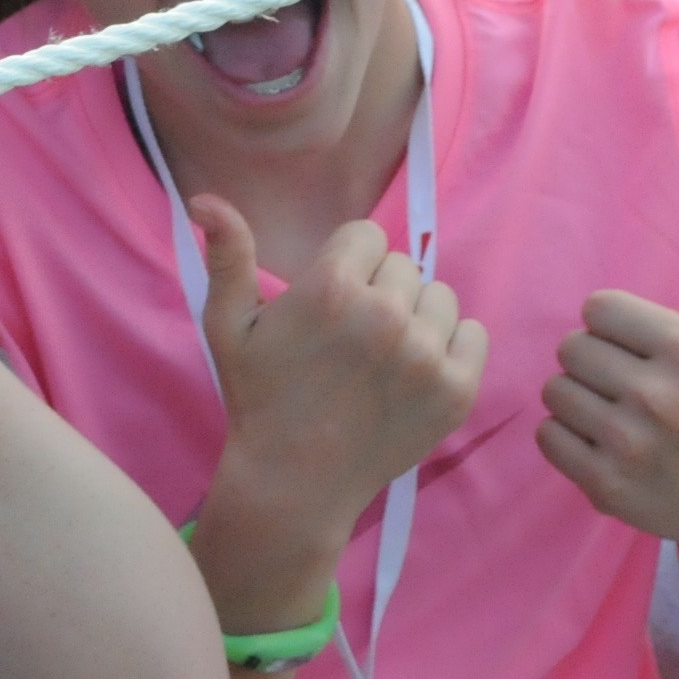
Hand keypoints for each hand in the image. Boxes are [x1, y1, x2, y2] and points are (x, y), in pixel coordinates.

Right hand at [195, 201, 485, 561]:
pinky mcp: (457, 390)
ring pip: (440, 297)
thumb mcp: (227, 324)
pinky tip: (415, 369)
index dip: (347, 263)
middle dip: (380, 288)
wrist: (294, 479)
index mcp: (330, 288)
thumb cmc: (258, 396)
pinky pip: (474, 334)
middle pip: (404, 265)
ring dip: (417, 316)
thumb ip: (227, 255)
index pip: (367, 235)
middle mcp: (384, 314)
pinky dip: (451, 346)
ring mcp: (426, 355)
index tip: (331, 300)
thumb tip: (204, 198)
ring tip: (384, 353)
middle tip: (352, 335)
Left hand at [539, 251, 678, 562]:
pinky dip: (567, 438)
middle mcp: (655, 396)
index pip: (598, 308)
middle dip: (596, 361)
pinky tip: (605, 444)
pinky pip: (548, 436)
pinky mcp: (606, 485)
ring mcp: (628, 444)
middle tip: (630, 383)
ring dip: (579, 398)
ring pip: (556, 390)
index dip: (616, 326)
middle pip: (571, 347)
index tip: (643, 348)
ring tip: (619, 413)